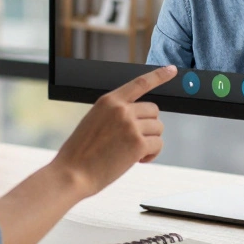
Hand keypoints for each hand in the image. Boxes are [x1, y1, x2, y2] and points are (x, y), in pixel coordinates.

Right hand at [50, 65, 175, 197]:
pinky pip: (158, 145)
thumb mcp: (94, 122)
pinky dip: (151, 154)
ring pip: (158, 129)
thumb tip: (140, 118)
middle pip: (154, 111)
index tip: (172, 70)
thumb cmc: (80, 153)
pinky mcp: (138, 144)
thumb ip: (115, 114)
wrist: (72, 173)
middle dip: (148, 126)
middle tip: (134, 140)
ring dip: (150, 141)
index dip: (159, 75)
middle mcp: (121, 109)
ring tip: (131, 152)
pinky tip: (136, 160)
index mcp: (108, 100)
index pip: (140, 83)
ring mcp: (130, 125)